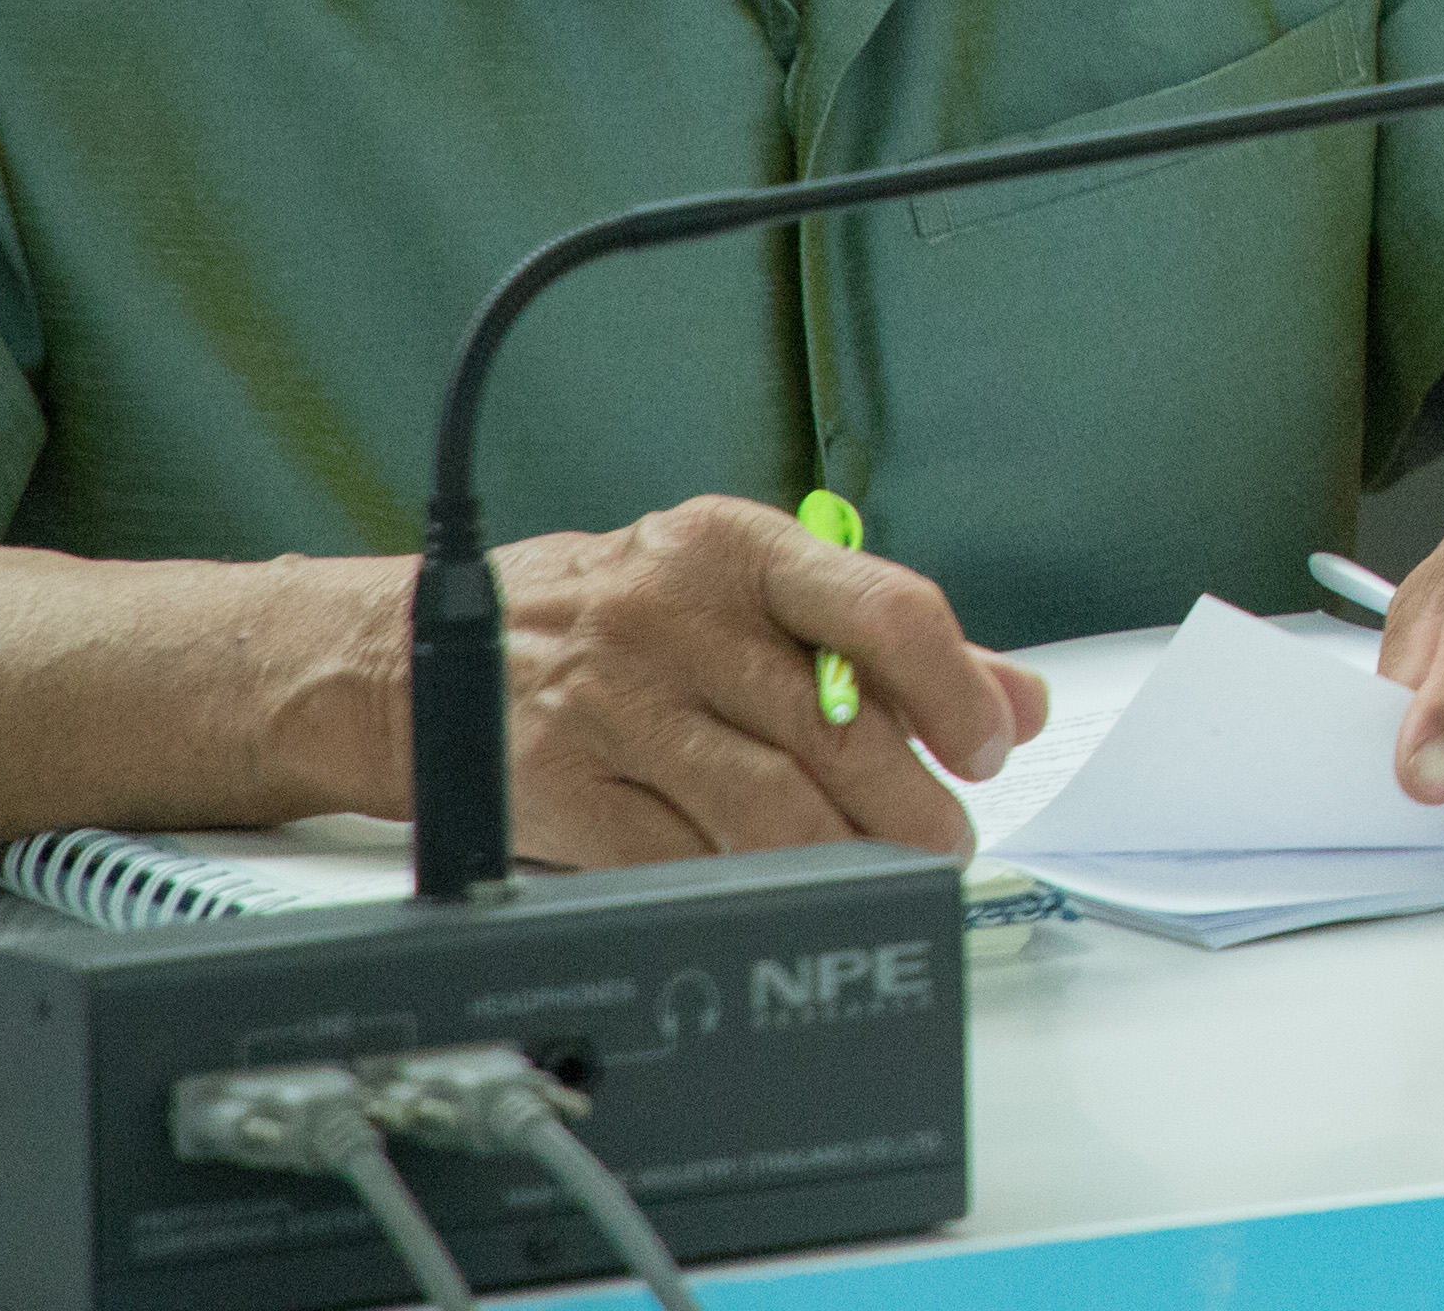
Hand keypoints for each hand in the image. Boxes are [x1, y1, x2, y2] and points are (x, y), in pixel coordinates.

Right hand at [450, 499, 1044, 869]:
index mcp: (739, 550)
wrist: (426, 653)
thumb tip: (1017, 702)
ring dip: (846, 857)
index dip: (953, 690)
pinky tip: (781, 894)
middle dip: (911, 803)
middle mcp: (675, 617)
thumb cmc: (620, 617)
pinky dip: (745, 886)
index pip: (883, 610)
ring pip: (764, 806)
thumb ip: (888, 644)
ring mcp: (612, 704)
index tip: (987, 746)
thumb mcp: (750, 591)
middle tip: (946, 842)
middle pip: (831, 727)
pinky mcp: (560, 787)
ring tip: (886, 874)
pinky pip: (679, 859)